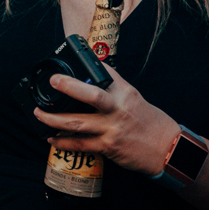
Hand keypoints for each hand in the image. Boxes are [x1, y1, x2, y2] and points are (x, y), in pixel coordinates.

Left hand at [34, 64, 179, 175]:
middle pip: (92, 95)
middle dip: (70, 87)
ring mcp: (112, 129)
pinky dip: (62, 142)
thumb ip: (113, 85)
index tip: (70, 59)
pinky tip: (51, 139)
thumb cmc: (149, 121)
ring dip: (52, 119)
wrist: (169, 150)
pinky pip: (80, 144)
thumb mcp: (134, 97)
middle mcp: (118, 109)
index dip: (88, 65)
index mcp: (125, 93)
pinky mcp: (108, 147)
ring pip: (77, 123)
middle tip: (53, 81)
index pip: (105, 74)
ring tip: (38, 115)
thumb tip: (92, 68)